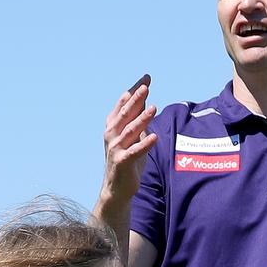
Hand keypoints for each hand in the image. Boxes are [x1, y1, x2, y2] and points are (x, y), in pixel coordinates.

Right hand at [100, 74, 156, 206]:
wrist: (117, 188)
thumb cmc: (126, 161)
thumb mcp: (132, 137)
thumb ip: (137, 120)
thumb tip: (145, 100)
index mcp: (113, 127)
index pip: (124, 105)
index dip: (134, 92)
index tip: (146, 78)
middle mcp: (111, 135)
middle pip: (125, 114)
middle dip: (135, 100)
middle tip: (146, 87)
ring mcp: (115, 148)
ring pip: (129, 131)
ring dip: (142, 119)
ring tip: (154, 108)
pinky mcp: (121, 162)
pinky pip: (134, 152)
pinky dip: (144, 144)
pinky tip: (154, 137)